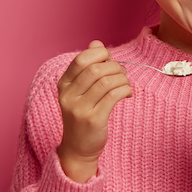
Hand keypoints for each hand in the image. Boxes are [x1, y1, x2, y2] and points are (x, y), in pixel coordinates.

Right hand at [56, 41, 131, 182]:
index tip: (109, 59)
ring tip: (126, 83)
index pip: (81, 59)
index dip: (100, 54)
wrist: (78, 148)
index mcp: (64, 84)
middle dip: (114, 67)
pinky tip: (128, 93)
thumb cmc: (83, 115)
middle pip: (96, 69)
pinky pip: (113, 96)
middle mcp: (68, 95)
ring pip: (106, 82)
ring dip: (122, 79)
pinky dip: (125, 90)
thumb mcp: (80, 90)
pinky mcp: (93, 119)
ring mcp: (79, 108)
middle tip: (122, 73)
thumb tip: (96, 43)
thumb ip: (88, 66)